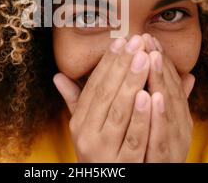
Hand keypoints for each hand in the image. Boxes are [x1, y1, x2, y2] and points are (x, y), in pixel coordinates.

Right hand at [53, 35, 152, 161]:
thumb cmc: (101, 152)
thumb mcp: (86, 128)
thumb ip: (76, 101)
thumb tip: (57, 76)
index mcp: (80, 122)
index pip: (94, 86)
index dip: (108, 63)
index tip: (121, 41)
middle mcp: (86, 134)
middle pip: (106, 94)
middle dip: (122, 65)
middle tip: (137, 41)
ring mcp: (102, 150)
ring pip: (119, 112)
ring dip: (132, 83)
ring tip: (144, 58)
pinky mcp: (120, 165)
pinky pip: (133, 138)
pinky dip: (141, 117)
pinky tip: (150, 95)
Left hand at [143, 35, 194, 162]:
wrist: (154, 178)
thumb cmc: (156, 149)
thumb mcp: (163, 122)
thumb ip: (170, 99)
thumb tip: (189, 75)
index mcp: (177, 116)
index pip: (170, 84)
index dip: (160, 60)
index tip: (148, 38)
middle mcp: (179, 126)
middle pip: (170, 90)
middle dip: (159, 62)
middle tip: (147, 39)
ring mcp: (175, 142)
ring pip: (168, 108)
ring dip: (160, 80)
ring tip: (151, 57)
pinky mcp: (165, 159)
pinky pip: (161, 136)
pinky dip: (158, 116)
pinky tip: (153, 96)